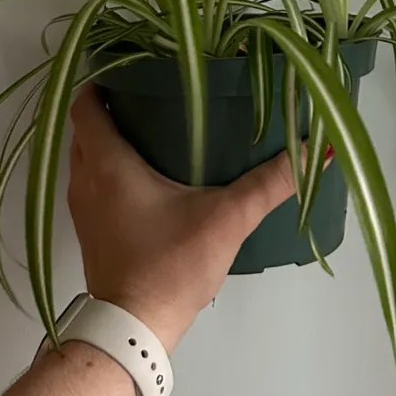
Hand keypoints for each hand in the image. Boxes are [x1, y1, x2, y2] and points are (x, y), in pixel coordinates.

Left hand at [66, 84, 298, 350]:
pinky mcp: (90, 233)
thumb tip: (312, 150)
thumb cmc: (171, 265)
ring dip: (107, 140)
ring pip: (85, 158)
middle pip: (83, 128)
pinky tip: (146, 176)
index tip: (130, 68)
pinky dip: (109, 170)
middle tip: (150, 93)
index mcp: (107, 163)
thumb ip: (270, 183)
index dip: (101, 81)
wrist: (134, 327)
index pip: (85, 105)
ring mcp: (82, 210)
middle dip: (109, 107)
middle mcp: (84, 180)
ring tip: (151, 128)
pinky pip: (91, 185)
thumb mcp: (228, 218)